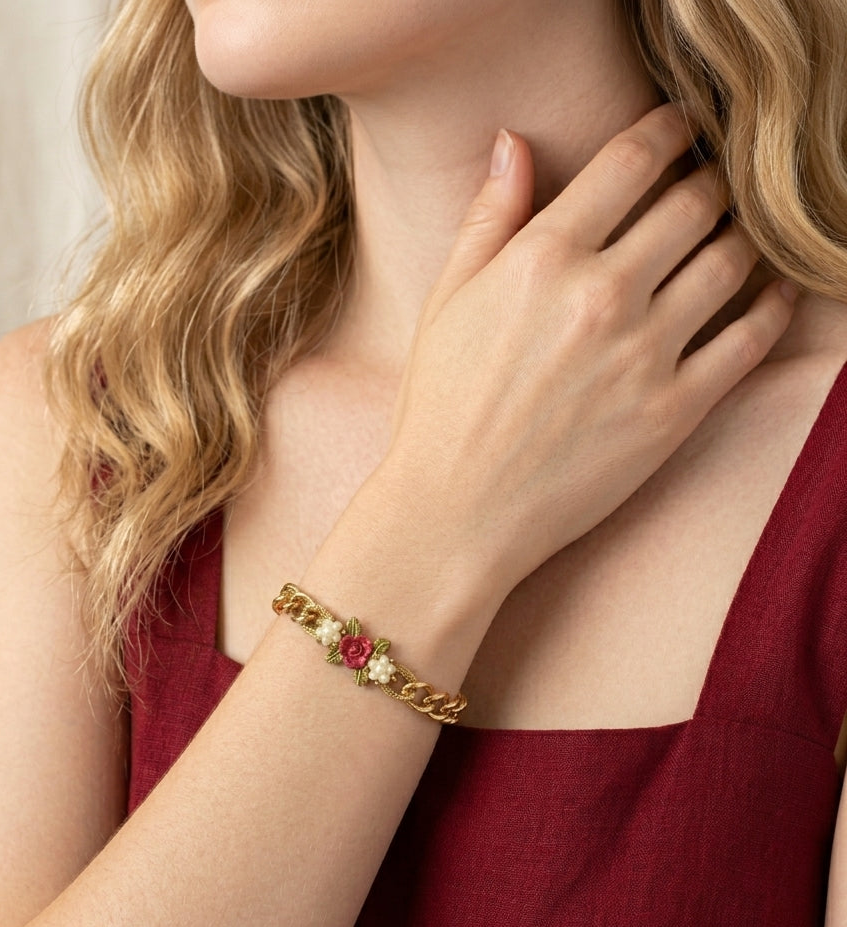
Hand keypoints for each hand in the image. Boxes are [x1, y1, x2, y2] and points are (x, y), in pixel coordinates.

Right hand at [384, 104, 796, 590]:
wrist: (456, 512)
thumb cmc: (442, 407)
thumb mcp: (446, 302)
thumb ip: (486, 218)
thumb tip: (514, 141)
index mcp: (541, 260)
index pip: (630, 162)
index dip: (666, 130)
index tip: (679, 127)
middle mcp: (600, 296)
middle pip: (693, 204)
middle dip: (709, 181)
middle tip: (708, 186)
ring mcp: (643, 355)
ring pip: (730, 261)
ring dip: (742, 236)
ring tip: (734, 237)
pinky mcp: (673, 412)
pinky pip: (749, 339)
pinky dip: (772, 306)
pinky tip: (771, 294)